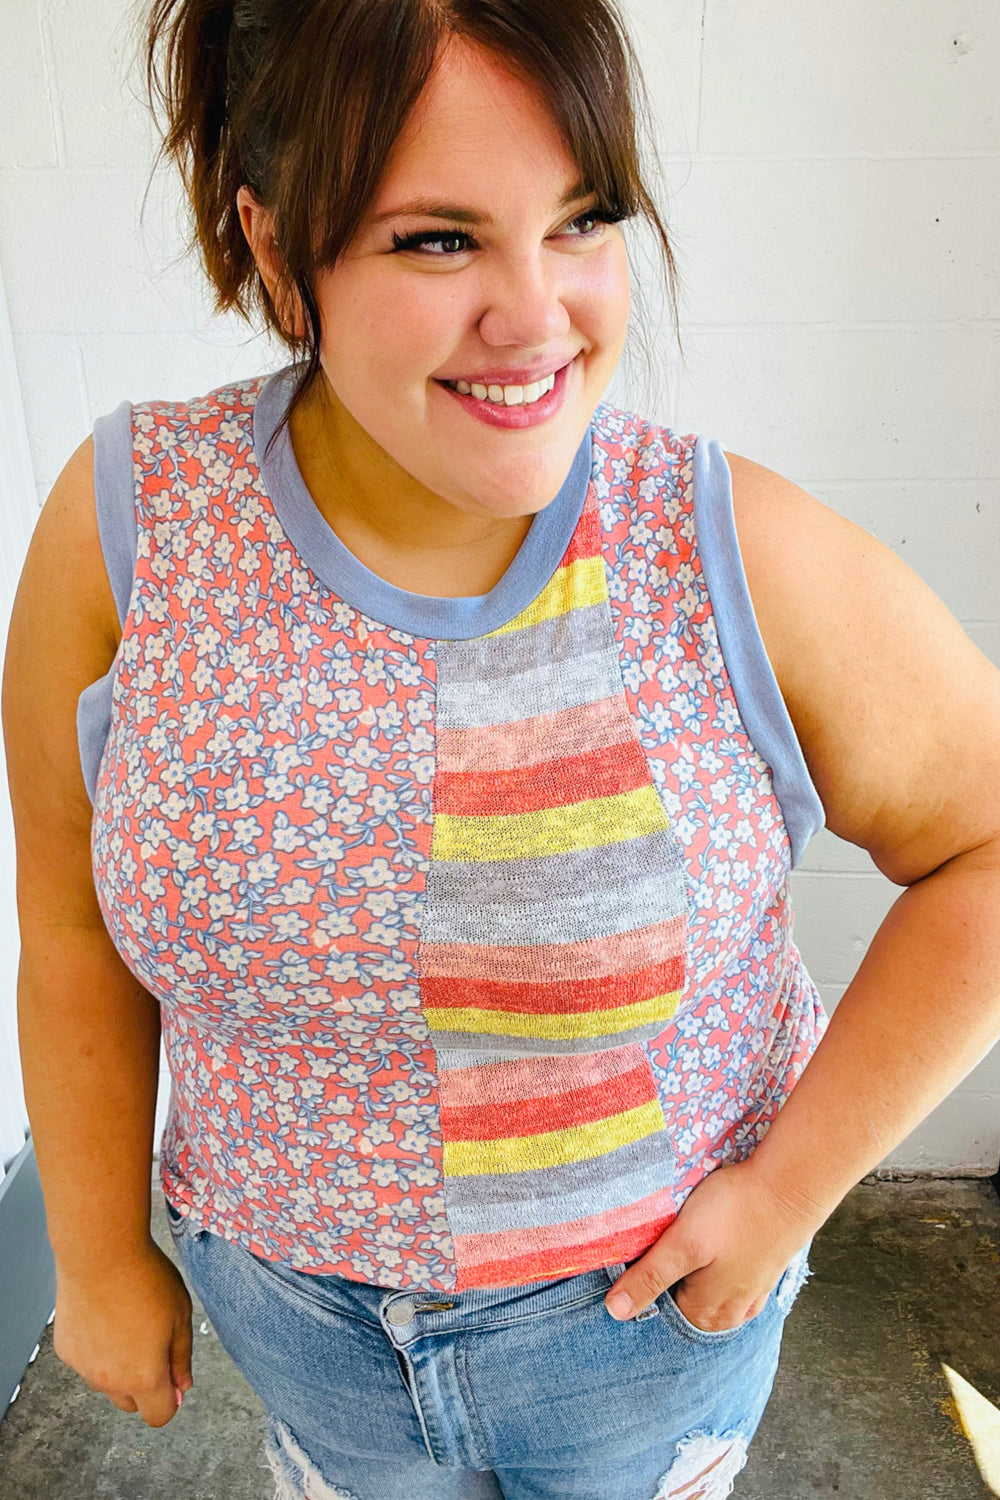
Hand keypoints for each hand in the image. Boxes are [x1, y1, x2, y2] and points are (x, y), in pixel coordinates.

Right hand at [53, 1241, 193, 1426]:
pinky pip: (87, 1361)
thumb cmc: (144, 1279)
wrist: (100, 1254)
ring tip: (126, 1323)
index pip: (159, 1416)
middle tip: (151, 1344)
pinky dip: (96, 1349)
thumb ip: (181, 1358)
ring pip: (107, 1381)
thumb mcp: (180, 1316)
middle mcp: (110, 1381)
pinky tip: (104, 1316)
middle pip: (131, 1403)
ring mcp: (84, 1368)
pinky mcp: (66, 1350)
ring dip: (118, 1367)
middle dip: (145, 1385)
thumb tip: (182, 1387)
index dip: (170, 1400)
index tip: (173, 1378)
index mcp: (144, 1377)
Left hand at [604, 1156, 823, 1328]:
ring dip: (693, 1268)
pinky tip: (715, 1241)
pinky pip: (729, 1276)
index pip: (657, 1309)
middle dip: (668, 1275)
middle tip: (663, 1239)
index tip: (638, 1252)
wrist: (791, 1186)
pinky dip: (716, 1263)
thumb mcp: (683, 1242)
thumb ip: (650, 1277)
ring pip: (705, 1287)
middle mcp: (729, 1313)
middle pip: (682, 1300)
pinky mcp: (762, 1271)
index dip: (642, 1280)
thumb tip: (615, 1312)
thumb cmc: (735, 1211)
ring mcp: (750, 1294)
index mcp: (705, 1313)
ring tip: (689, 1236)